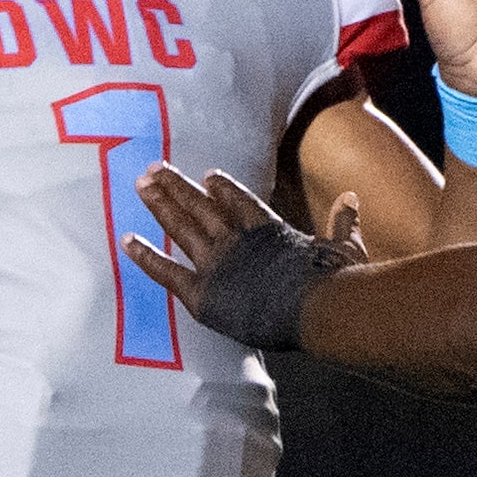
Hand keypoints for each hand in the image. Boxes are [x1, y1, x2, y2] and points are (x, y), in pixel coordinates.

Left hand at [128, 165, 362, 347]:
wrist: (318, 308)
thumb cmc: (336, 282)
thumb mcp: (345, 247)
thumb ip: (343, 223)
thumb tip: (351, 200)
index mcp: (269, 231)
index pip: (240, 203)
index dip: (223, 188)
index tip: (207, 175)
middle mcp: (237, 240)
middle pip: (201, 206)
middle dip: (177, 187)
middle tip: (153, 169)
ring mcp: (217, 263)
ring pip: (181, 227)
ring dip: (160, 204)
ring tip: (140, 184)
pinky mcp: (203, 292)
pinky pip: (167, 271)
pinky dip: (145, 257)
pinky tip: (126, 241)